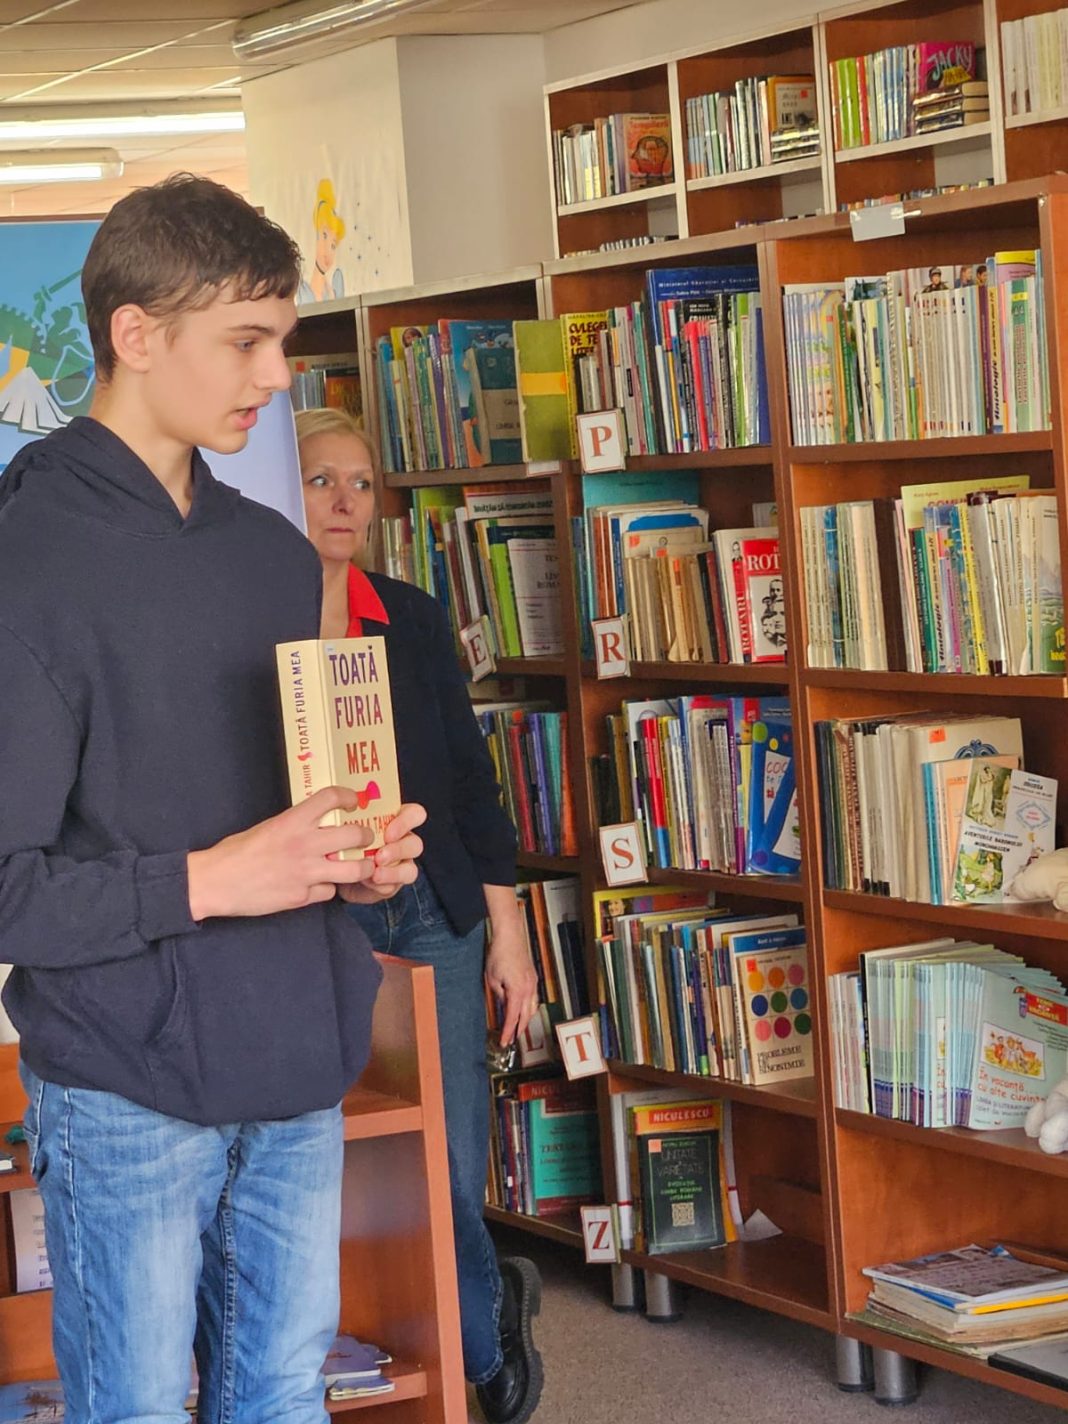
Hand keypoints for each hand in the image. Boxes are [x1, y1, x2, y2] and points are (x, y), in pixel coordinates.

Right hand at [187, 789, 421, 919]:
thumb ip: (295, 826)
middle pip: (356, 835)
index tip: (355, 802)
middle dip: (367, 836)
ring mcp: (306, 872)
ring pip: (354, 869)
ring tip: (359, 866)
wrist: (216, 882)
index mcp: (293, 821)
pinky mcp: (302, 897)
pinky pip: (330, 892)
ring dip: (361, 867)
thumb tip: (317, 825)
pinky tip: (319, 886)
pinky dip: (328, 889)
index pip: (332, 798)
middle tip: (365, 838)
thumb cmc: (236, 852)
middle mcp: (305, 844)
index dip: (350, 797)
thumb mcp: (268, 827)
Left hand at [338, 803, 426, 903]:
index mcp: (396, 821)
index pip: (415, 814)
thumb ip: (354, 824)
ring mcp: (401, 865)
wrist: (337, 869)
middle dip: (398, 851)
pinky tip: (368, 883)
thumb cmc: (344, 840)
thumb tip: (348, 827)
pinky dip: (382, 885)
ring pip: (411, 869)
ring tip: (376, 875)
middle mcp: (403, 842)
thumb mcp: (347, 827)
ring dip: (394, 872)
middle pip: (415, 844)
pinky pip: (395, 886)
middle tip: (379, 857)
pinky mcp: (393, 884)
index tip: (388, 834)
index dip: (406, 823)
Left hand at [485, 919, 538, 1045]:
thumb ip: (499, 995)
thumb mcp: (492, 979)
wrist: (510, 936)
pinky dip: (528, 1007)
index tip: (504, 1041)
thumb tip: (503, 1003)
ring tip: (518, 1027)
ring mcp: (532, 983)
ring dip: (525, 1019)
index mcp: (517, 991)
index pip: (512, 1018)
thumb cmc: (499, 954)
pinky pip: (533, 998)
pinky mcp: (533, 977)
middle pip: (526, 1016)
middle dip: (519, 1029)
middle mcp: (528, 989)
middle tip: (512, 1039)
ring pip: (532, 1008)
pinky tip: (524, 1009)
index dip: (508, 1032)